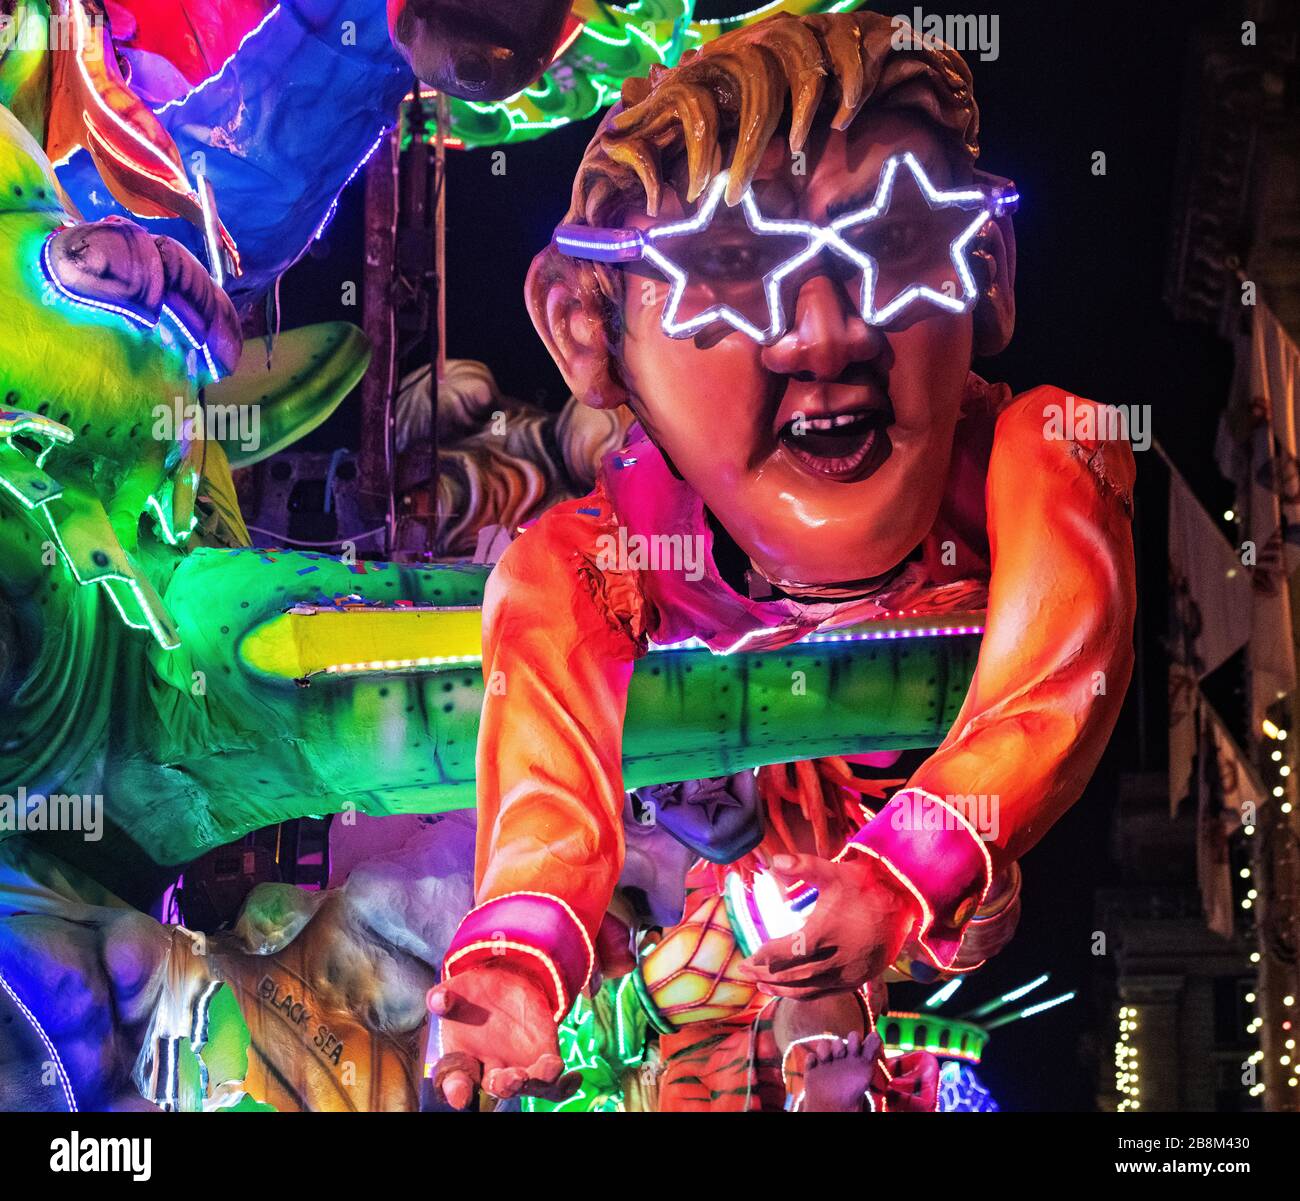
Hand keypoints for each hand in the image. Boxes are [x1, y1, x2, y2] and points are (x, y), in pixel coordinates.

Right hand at [426, 961, 580, 1109]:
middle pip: (497, 1087)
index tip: (460, 1096)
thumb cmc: (474, 994)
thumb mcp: (457, 991)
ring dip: (537, 1081)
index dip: (457, 1090)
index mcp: (464, 1060)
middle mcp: (491, 1070)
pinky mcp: (542, 1058)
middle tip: (511, 1078)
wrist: (504, 981)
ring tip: (547, 1069)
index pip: (457, 1082)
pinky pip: (554, 1082)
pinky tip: (573, 1079)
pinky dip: (564, 1085)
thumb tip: (437, 998)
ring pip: (529, 1085)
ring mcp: (519, 1067)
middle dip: (505, 1085)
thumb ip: (446, 997)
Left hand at [737, 852, 920, 997]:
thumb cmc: (865, 886)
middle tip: (744, 971)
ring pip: (807, 990)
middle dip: (765, 975)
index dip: (765, 956)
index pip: (786, 953)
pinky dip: (803, 995)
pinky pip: (824, 993)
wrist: (903, 905)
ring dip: (781, 990)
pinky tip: (790, 992)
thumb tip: (775, 861)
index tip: (750, 954)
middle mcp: (835, 960)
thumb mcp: (834, 872)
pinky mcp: (856, 981)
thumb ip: (804, 866)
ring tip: (761, 985)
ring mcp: (847, 974)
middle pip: (792, 976)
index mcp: (825, 934)